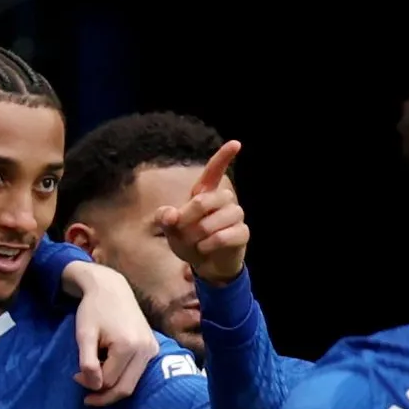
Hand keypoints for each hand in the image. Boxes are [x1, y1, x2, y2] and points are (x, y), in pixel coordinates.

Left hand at [64, 262, 157, 406]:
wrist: (112, 288)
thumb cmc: (94, 309)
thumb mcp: (84, 335)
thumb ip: (88, 362)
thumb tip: (95, 387)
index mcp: (128, 346)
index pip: (108, 382)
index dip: (89, 383)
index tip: (75, 375)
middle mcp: (146, 350)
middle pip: (125, 389)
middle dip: (103, 395)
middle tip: (86, 394)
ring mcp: (152, 350)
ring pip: (132, 384)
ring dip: (112, 387)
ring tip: (95, 379)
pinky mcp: (153, 348)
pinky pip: (138, 374)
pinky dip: (122, 378)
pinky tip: (109, 370)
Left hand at [158, 141, 247, 285]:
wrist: (206, 264)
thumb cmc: (189, 241)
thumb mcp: (172, 230)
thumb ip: (165, 219)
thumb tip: (169, 215)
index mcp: (206, 192)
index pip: (215, 170)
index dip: (224, 156)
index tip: (236, 143)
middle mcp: (224, 200)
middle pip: (203, 201)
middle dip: (187, 220)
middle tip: (182, 234)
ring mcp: (236, 215)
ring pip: (214, 221)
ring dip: (198, 236)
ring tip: (196, 244)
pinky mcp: (242, 233)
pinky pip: (223, 236)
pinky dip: (208, 245)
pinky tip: (205, 249)